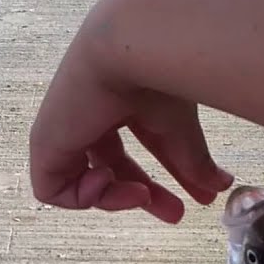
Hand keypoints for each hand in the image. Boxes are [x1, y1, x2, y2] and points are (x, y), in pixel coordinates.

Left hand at [27, 2, 234, 223]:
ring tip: (139, 193)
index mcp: (121, 103)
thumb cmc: (160, 75)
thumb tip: (218, 187)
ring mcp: (64, 129)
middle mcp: (90, 114)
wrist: (132, 48)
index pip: (140, 149)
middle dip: (144, 195)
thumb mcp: (181, 128)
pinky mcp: (44, 143)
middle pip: (113, 168)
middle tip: (176, 215)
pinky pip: (51, 190)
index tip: (199, 198)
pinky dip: (81, 196)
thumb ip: (193, 160)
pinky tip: (105, 178)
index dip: (166, 177)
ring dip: (115, 198)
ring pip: (82, 182)